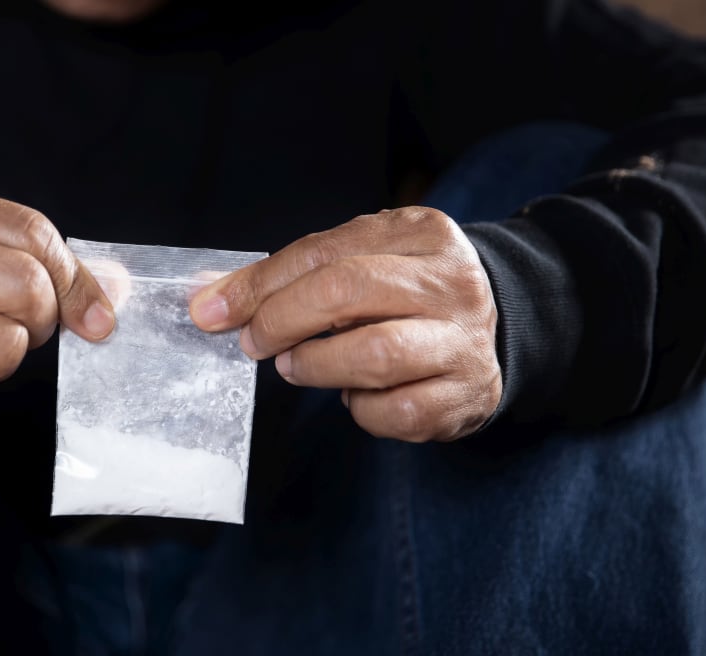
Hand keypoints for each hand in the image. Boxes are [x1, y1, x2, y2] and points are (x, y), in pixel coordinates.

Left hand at [190, 207, 500, 442]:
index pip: (322, 252)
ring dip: (316, 367)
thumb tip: (210, 300)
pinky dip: (361, 410)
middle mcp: (451, 280)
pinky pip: (396, 411)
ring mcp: (465, 339)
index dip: (259, 285)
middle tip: (255, 343)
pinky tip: (355, 395)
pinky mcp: (468, 394)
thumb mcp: (360, 262)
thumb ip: (290, 276)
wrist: (494, 331)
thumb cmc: (405, 295)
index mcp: (420, 232)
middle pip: (345, 292)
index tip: (213, 311)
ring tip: (297, 367)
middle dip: (281, 321)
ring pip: (372, 355)